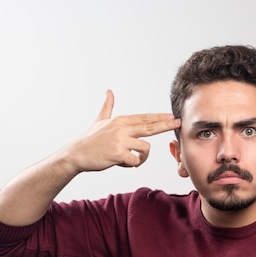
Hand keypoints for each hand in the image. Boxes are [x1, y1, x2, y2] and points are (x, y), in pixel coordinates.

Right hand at [62, 90, 180, 172]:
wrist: (76, 154)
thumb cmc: (90, 140)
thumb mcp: (100, 120)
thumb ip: (107, 106)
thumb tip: (109, 91)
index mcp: (120, 121)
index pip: (144, 118)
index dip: (160, 117)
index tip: (172, 116)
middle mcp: (121, 128)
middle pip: (150, 127)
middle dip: (165, 125)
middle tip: (178, 123)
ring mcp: (120, 141)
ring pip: (144, 148)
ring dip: (141, 157)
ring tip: (129, 160)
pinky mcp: (118, 154)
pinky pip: (135, 161)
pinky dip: (131, 165)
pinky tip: (120, 163)